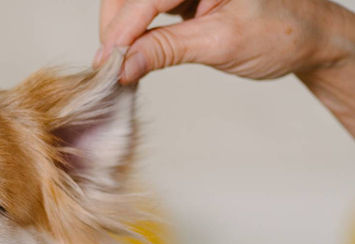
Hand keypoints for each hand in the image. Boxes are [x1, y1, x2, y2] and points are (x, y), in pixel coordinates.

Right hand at [94, 0, 354, 135]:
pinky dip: (135, 31)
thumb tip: (124, 66)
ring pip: (134, 1)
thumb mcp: (220, 43)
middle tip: (111, 65)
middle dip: (117, 27)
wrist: (309, 38)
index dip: (122, 29)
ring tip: (121, 63)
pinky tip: (134, 52)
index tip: (106, 62)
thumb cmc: (282, 33)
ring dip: (122, 30)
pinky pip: (146, 7)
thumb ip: (167, 50)